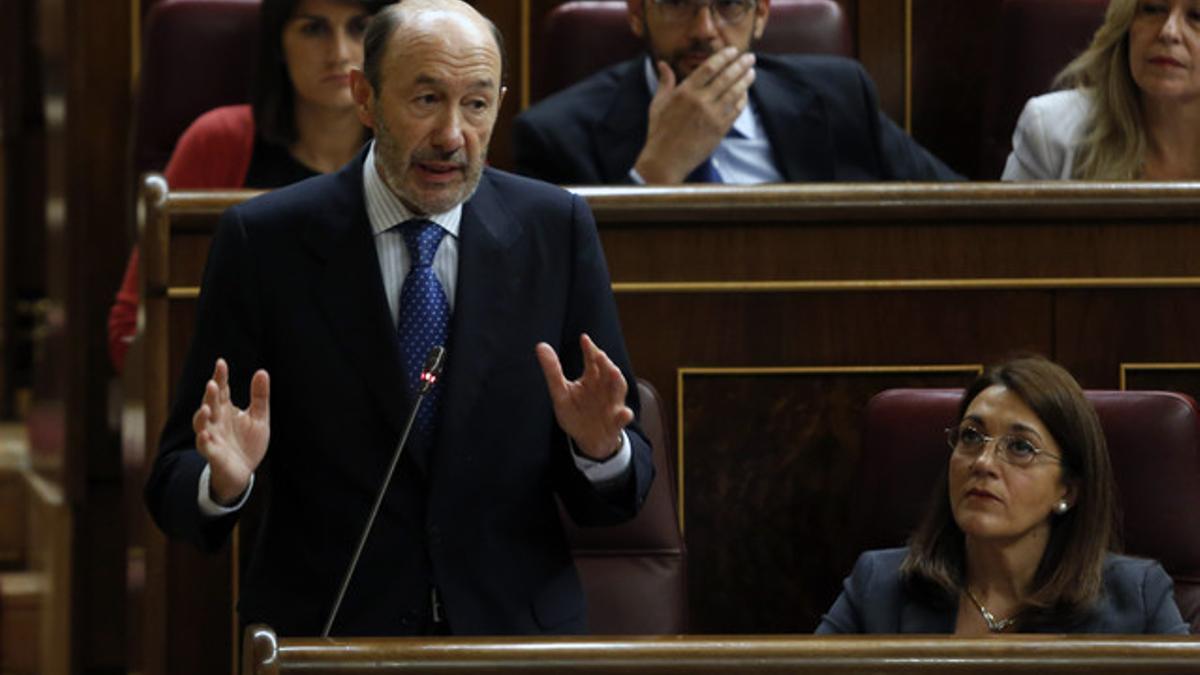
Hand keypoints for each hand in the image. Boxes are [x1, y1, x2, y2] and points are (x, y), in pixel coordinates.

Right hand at [192, 358, 269, 504]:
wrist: (244, 471)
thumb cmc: (248, 443)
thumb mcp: (259, 418)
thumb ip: (259, 396)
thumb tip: (262, 372)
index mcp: (226, 410)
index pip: (222, 390)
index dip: (220, 377)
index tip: (221, 363)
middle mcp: (216, 421)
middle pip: (210, 404)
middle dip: (210, 395)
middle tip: (213, 383)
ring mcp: (212, 437)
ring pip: (202, 424)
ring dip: (202, 416)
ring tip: (206, 408)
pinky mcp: (213, 454)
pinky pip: (205, 446)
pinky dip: (203, 440)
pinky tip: (205, 433)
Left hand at [536, 334, 633, 459]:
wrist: (588, 440)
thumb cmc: (575, 413)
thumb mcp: (560, 393)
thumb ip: (552, 371)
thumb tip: (540, 345)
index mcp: (592, 378)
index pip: (593, 360)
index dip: (589, 349)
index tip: (584, 339)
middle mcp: (605, 388)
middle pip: (608, 372)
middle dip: (605, 363)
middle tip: (599, 355)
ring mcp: (612, 404)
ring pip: (618, 390)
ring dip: (617, 382)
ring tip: (615, 373)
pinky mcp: (615, 422)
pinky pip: (622, 419)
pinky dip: (624, 415)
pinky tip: (624, 413)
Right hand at [633, 47, 755, 183]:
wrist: (666, 159)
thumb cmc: (659, 131)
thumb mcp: (658, 104)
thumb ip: (665, 82)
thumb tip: (662, 64)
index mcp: (685, 91)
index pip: (709, 67)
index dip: (724, 57)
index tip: (733, 51)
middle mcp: (700, 101)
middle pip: (726, 77)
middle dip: (740, 65)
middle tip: (750, 57)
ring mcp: (712, 115)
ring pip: (734, 92)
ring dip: (745, 80)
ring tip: (752, 72)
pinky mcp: (719, 129)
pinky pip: (736, 111)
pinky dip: (743, 100)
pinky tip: (745, 94)